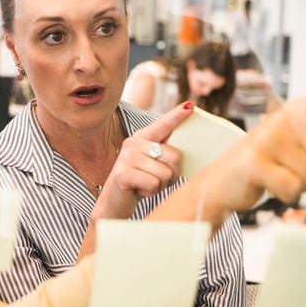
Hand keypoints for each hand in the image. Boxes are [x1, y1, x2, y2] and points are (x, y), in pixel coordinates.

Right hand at [94, 102, 194, 219]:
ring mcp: (127, 158)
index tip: (190, 105)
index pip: (163, 124)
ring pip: (165, 173)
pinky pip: (153, 184)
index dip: (177, 116)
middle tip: (157, 179)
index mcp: (142, 137)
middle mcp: (133, 143)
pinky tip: (139, 190)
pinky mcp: (123, 174)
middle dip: (172, 174)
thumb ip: (165, 152)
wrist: (114, 201)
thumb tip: (183, 149)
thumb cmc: (140, 181)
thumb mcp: (153, 163)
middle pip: (174, 156)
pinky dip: (150, 192)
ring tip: (146, 184)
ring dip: (160, 185)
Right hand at [202, 89, 305, 213]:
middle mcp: (284, 116)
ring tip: (283, 175)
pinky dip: (286, 194)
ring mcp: (268, 137)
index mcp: (301, 108)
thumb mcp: (305, 151)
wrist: (222, 182)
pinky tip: (271, 185)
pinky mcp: (253, 160)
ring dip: (303, 185)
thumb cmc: (272, 165)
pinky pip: (292, 187)